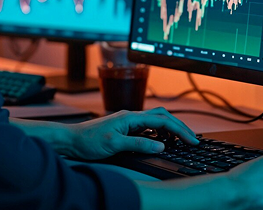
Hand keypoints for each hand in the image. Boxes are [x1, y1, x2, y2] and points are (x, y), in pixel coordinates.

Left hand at [66, 106, 198, 159]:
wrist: (71, 140)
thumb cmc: (88, 141)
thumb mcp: (115, 145)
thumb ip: (139, 144)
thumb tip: (161, 146)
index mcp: (131, 117)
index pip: (162, 121)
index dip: (179, 130)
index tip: (191, 140)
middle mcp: (131, 116)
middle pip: (162, 116)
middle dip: (179, 127)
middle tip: (191, 139)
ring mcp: (128, 121)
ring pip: (156, 120)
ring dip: (171, 128)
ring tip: (181, 139)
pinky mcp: (125, 128)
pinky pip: (148, 126)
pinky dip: (160, 132)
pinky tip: (162, 140)